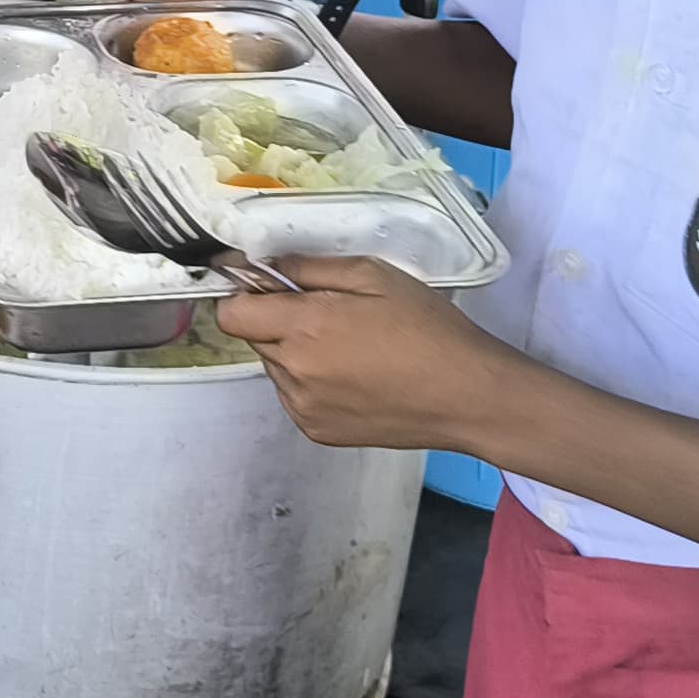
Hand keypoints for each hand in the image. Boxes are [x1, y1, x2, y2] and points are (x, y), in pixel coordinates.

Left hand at [217, 255, 517, 453]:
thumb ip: (311, 268)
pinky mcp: (317, 432)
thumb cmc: (428, 330)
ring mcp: (304, 408)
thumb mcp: (373, 276)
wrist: (466, 396)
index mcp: (305, 329)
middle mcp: (295, 372)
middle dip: (277, 319)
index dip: (244, 293)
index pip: (232, 313)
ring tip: (348, 346)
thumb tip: (267, 265)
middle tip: (327, 312)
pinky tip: (353, 374)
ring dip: (295, 351)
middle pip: (255, 337)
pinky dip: (311, 381)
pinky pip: (294, 395)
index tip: (265, 284)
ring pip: (275, 367)